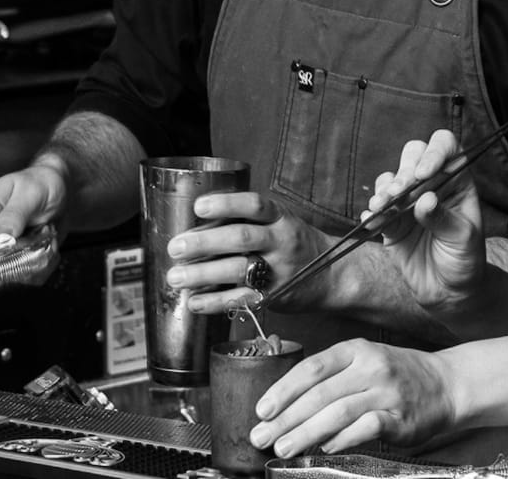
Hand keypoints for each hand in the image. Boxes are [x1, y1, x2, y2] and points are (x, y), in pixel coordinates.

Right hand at [0, 164, 67, 264]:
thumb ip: (14, 215)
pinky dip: (45, 265)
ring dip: (36, 262)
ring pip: (14, 273)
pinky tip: (51, 246)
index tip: (17, 249)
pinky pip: (30, 274)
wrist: (60, 186)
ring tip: (48, 239)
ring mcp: (7, 247)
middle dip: (20, 260)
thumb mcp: (30, 193)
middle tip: (41, 240)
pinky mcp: (22, 256)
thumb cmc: (42, 183)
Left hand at [165, 192, 335, 314]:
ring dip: (202, 274)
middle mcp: (280, 241)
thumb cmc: (294, 244)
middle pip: (241, 238)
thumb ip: (247, 221)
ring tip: (176, 277)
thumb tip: (197, 226)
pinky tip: (193, 301)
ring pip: (237, 270)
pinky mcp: (273, 296)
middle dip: (204, 242)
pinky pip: (240, 299)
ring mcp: (278, 270)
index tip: (198, 207)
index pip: (254, 205)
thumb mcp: (279, 222)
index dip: (226, 204)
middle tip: (176, 247)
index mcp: (280, 218)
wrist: (331, 275)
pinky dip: (214, 302)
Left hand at [250, 338, 456, 457]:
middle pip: (319, 394)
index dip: (283, 390)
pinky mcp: (401, 418)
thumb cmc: (398, 375)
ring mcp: (387, 392)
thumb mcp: (364, 361)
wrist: (447, 384)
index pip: (311, 368)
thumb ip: (331, 379)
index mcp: (356, 350)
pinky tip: (325, 448)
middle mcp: (371, 367)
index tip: (262, 410)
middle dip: (286, 419)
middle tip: (263, 436)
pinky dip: (342, 440)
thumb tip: (288, 408)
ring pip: (338, 412)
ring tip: (285, 447)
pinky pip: (366, 428)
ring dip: (306, 433)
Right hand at [365, 131, 486, 314]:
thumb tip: (425, 199)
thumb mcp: (463, 240)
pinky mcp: (391, 222)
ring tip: (382, 207)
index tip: (423, 174)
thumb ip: (444, 219)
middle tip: (399, 192)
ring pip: (390, 179)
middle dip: (403, 170)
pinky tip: (372, 221)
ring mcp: (408, 202)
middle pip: (413, 155)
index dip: (434, 152)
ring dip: (384, 190)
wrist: (448, 292)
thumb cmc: (465, 261)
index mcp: (457, 182)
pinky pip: (375, 209)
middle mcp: (431, 186)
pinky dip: (371, 213)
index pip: (447, 149)